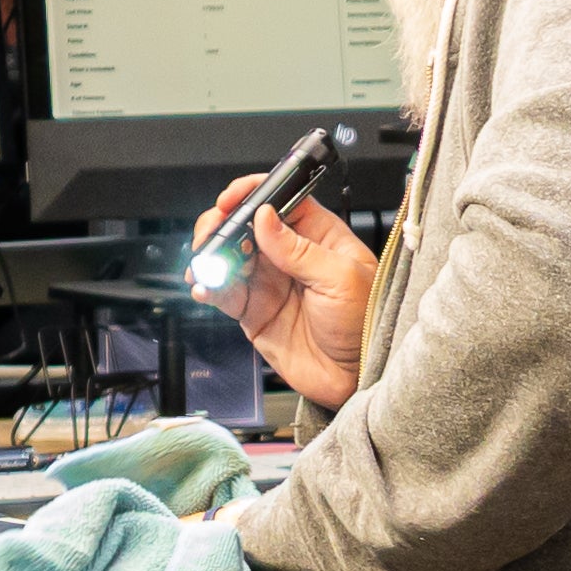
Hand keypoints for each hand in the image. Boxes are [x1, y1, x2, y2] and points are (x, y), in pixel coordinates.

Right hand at [191, 180, 374, 412]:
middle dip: (223, 223)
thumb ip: (299, 250)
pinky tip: (205, 287)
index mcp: (318, 236)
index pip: (281, 201)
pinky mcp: (254, 311)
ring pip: (229, 255)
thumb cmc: (365, 323)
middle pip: (246, 225)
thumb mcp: (341, 279)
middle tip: (213, 233)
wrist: (357, 377)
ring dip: (210, 254)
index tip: (232, 198)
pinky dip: (208, 286)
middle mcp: (290, 255)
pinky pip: (224, 292)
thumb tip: (266, 217)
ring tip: (205, 263)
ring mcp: (269, 282)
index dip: (253, 193)